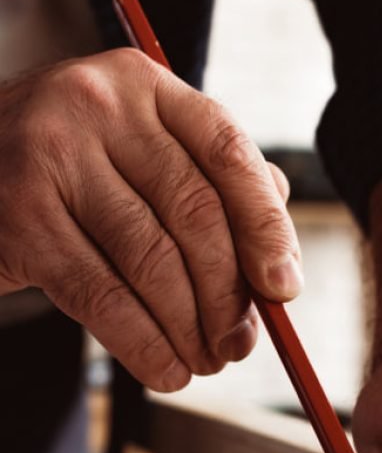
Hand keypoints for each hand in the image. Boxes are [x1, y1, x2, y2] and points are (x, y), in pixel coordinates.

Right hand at [0, 49, 301, 390]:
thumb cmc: (72, 165)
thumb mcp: (140, 147)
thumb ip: (211, 182)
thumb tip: (277, 259)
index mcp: (147, 84)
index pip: (229, 153)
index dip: (267, 226)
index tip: (285, 289)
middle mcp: (100, 106)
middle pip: (194, 212)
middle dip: (229, 292)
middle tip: (241, 344)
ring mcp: (53, 155)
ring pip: (150, 258)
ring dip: (189, 326)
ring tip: (207, 362)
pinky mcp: (19, 214)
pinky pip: (99, 293)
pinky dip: (141, 342)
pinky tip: (165, 368)